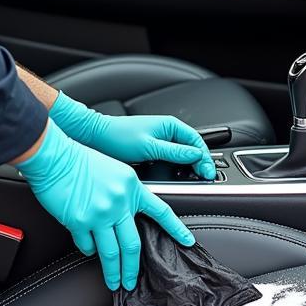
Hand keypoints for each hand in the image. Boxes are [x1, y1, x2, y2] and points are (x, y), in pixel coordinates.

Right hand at [16, 120, 195, 289]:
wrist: (54, 156)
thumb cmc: (79, 159)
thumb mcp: (114, 170)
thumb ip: (124, 193)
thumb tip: (126, 218)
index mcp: (131, 186)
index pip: (161, 211)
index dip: (176, 229)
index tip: (187, 241)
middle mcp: (119, 202)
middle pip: (133, 245)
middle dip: (132, 269)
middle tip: (131, 281)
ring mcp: (100, 213)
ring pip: (111, 253)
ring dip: (112, 272)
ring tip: (113, 282)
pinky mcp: (80, 221)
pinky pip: (87, 246)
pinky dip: (88, 250)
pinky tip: (88, 248)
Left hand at [50, 91, 215, 179]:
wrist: (97, 138)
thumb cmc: (118, 137)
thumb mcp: (149, 147)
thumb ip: (174, 152)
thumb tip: (196, 156)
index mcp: (170, 126)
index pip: (197, 142)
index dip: (205, 158)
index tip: (208, 172)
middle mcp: (167, 132)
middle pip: (192, 149)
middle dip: (200, 163)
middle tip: (204, 178)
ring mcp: (159, 142)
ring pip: (182, 156)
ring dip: (188, 166)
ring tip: (193, 179)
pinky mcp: (151, 150)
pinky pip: (170, 159)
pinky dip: (176, 168)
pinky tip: (176, 177)